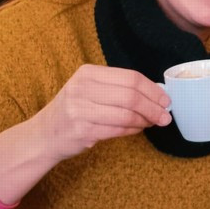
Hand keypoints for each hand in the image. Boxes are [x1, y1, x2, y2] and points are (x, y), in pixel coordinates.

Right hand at [0, 64, 171, 203]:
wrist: (43, 135)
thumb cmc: (74, 111)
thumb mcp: (89, 90)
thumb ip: (117, 88)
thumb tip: (156, 93)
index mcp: (87, 73)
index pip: (130, 77)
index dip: (152, 90)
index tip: (165, 99)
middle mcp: (82, 88)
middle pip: (131, 95)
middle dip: (153, 107)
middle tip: (165, 116)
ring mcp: (80, 110)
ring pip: (127, 114)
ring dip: (145, 120)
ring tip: (152, 123)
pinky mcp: (82, 131)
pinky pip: (118, 130)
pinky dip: (133, 130)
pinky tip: (137, 129)